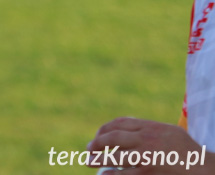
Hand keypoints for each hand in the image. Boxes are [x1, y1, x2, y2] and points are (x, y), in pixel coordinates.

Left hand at [87, 117, 212, 173]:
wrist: (203, 168)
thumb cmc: (187, 151)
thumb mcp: (168, 131)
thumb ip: (147, 128)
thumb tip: (123, 129)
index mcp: (151, 126)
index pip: (120, 123)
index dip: (105, 129)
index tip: (97, 135)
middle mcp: (146, 139)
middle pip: (113, 137)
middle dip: (97, 143)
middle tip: (89, 149)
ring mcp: (146, 157)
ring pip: (114, 156)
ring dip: (98, 159)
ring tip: (88, 162)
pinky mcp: (147, 173)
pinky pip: (123, 173)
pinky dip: (111, 174)